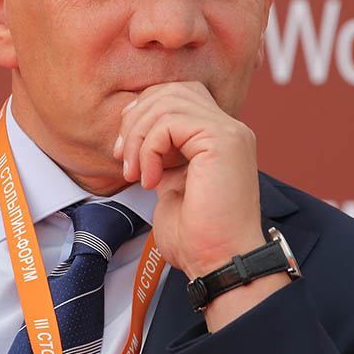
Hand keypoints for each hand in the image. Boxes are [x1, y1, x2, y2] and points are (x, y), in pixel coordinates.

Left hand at [112, 81, 287, 327]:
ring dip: (138, 135)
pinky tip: (150, 180)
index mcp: (219, 137)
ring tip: (134, 172)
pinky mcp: (223, 140)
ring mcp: (229, 132)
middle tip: (123, 159)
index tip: (125, 151)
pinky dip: (149, 148)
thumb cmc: (196, 236)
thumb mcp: (170, 182)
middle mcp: (229, 128)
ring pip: (168, 100)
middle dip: (136, 119)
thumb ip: (161, 152)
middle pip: (171, 90)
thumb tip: (135, 129)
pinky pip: (171, 122)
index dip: (143, 113)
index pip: (177, 95)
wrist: (220, 263)